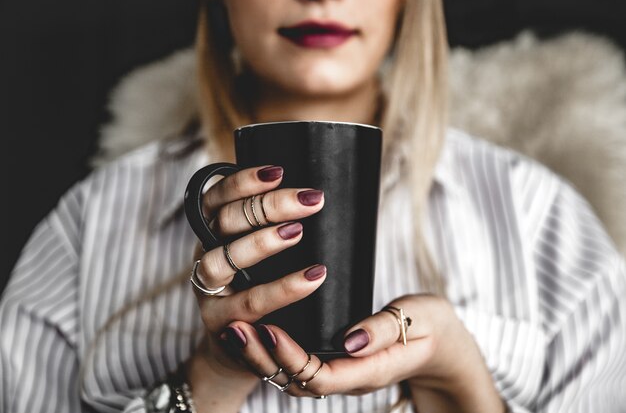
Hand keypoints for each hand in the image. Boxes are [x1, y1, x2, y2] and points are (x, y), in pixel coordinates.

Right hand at [186, 165, 326, 412]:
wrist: (241, 348)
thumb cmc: (259, 287)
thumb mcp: (261, 253)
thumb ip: (275, 226)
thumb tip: (317, 196)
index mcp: (212, 230)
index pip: (218, 196)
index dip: (244, 181)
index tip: (279, 170)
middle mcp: (203, 254)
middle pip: (225, 221)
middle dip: (268, 206)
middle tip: (311, 200)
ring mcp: (207, 290)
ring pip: (221, 260)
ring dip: (260, 242)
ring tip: (298, 232)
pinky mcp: (219, 321)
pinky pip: (248, 302)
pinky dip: (281, 289)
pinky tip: (312, 278)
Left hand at [230, 294, 504, 412]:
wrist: (443, 347)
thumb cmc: (432, 328)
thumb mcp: (418, 320)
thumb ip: (385, 330)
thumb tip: (351, 340)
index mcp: (369, 370)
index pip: (320, 375)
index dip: (290, 356)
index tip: (268, 327)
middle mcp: (350, 378)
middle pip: (297, 382)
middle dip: (263, 357)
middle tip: (236, 328)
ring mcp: (342, 373)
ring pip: (293, 377)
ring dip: (262, 356)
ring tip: (235, 329)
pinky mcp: (337, 362)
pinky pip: (300, 366)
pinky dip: (275, 352)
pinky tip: (257, 329)